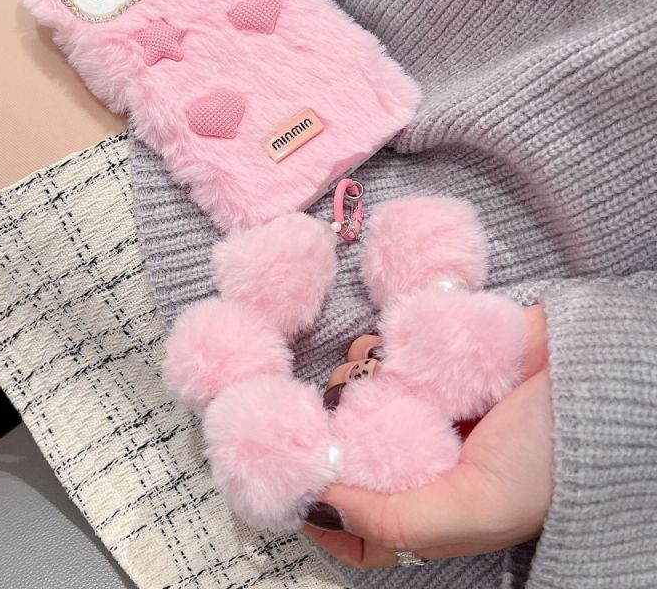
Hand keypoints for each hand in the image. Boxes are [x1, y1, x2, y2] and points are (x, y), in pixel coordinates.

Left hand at [305, 305, 551, 568]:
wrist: (585, 376)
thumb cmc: (545, 457)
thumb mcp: (471, 510)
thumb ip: (393, 518)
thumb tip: (319, 506)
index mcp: (436, 507)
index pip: (365, 529)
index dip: (324, 516)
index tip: (293, 488)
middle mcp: (424, 458)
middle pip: (349, 455)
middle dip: (328, 438)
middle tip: (326, 421)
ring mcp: (423, 408)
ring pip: (355, 401)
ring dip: (347, 386)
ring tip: (365, 374)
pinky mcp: (425, 363)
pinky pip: (375, 358)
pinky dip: (367, 353)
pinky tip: (378, 350)